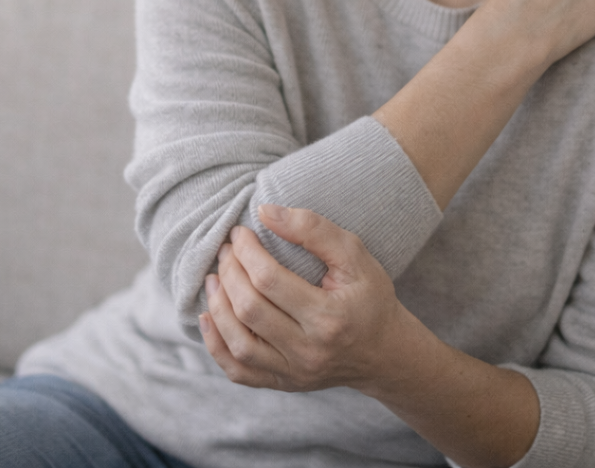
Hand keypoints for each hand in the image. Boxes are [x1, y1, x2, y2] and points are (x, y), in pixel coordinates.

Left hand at [200, 204, 407, 392]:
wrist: (385, 353)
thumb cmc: (370, 297)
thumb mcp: (354, 254)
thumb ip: (312, 229)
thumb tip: (265, 212)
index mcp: (329, 318)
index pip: (269, 280)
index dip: (247, 251)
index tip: (241, 232)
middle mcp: (309, 352)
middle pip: (250, 309)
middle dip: (229, 272)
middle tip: (226, 249)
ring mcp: (294, 373)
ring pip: (239, 344)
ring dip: (217, 305)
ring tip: (214, 277)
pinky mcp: (284, 383)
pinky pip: (239, 371)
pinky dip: (216, 344)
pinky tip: (209, 316)